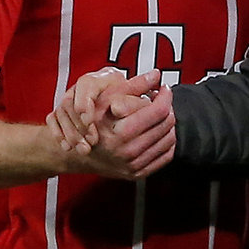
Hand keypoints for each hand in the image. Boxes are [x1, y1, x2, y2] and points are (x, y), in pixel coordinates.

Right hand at [46, 68, 175, 178]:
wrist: (79, 152)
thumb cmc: (92, 120)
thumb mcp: (106, 97)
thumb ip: (133, 84)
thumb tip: (156, 74)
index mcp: (121, 132)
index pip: (159, 110)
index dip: (165, 96)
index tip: (164, 89)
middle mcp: (128, 152)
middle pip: (166, 124)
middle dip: (167, 108)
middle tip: (160, 100)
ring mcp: (133, 166)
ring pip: (169, 139)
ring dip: (168, 123)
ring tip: (158, 114)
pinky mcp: (137, 173)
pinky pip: (166, 156)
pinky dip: (166, 140)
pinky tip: (157, 130)